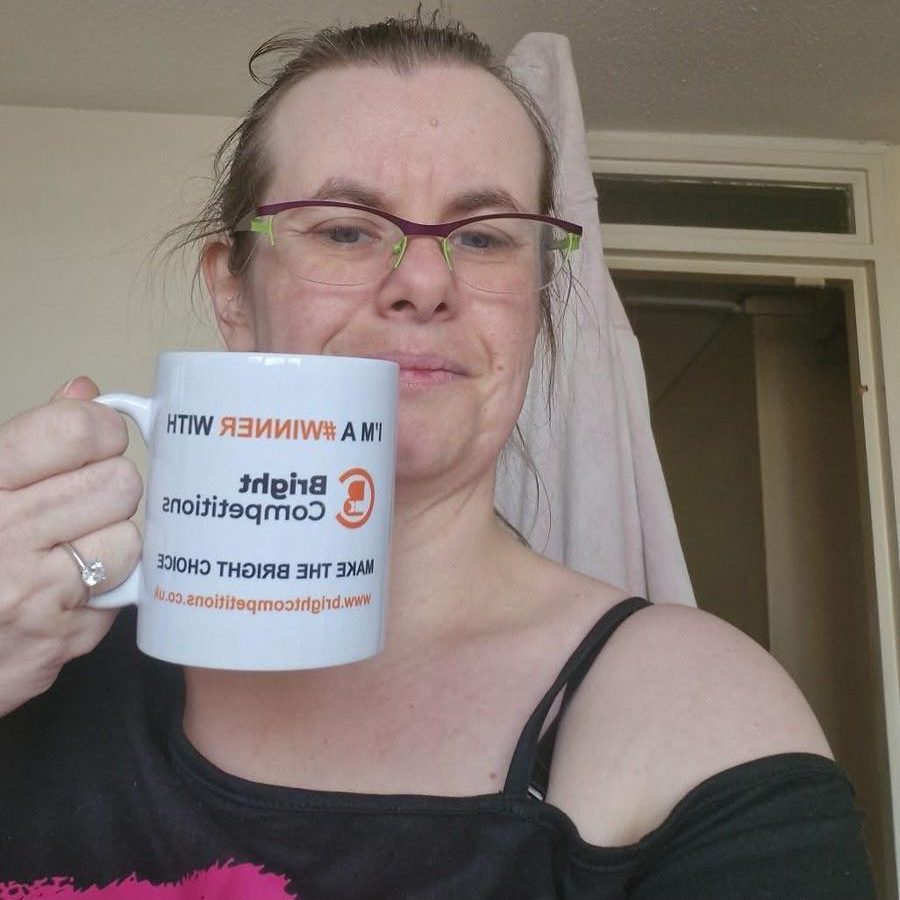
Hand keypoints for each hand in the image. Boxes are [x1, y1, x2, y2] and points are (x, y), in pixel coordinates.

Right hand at [0, 377, 142, 715]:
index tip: (98, 437)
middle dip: (110, 487)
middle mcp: (3, 535)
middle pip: (118, 482)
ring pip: (129, 538)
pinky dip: (107, 586)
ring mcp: (33, 592)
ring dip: (112, 541)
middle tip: (81, 501)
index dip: (102, 428)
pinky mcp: (62, 638)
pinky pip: (122, 592)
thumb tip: (84, 390)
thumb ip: (29, 436)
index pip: (74, 431)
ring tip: (72, 548)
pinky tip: (69, 588)